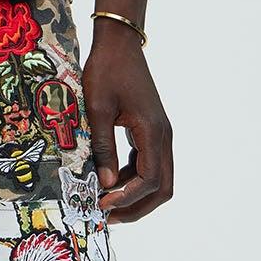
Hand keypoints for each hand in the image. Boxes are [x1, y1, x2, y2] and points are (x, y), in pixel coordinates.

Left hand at [83, 30, 173, 223]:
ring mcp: (159, 134)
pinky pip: (147, 164)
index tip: (102, 205)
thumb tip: (105, 184)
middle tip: (108, 216)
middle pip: (163, 187)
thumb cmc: (106, 71)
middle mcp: (162, 136)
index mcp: (153, 131)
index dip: (128, 198)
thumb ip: (102, 147)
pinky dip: (131, 178)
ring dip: (134, 195)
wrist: (118, 45)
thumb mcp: (97, 109)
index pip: (150, 179)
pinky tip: (108, 180)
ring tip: (104, 203)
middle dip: (137, 206)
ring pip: (157, 178)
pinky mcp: (150, 131)